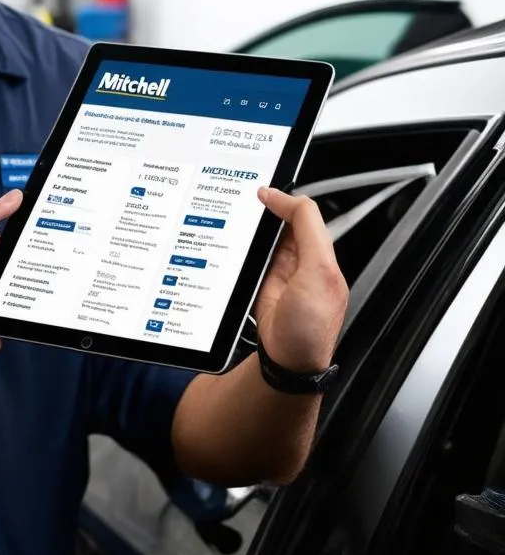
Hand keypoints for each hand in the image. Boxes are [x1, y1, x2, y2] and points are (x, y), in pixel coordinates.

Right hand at [253, 187, 348, 372]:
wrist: (288, 361)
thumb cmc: (311, 326)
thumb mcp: (318, 270)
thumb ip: (308, 231)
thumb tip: (288, 201)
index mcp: (322, 255)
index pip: (305, 215)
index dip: (284, 200)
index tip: (262, 194)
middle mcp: (302, 261)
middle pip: (281, 225)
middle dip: (264, 212)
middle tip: (244, 201)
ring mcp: (280, 273)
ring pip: (264, 240)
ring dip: (251, 232)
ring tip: (235, 220)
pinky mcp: (260, 284)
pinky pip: (250, 259)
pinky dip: (241, 251)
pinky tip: (232, 246)